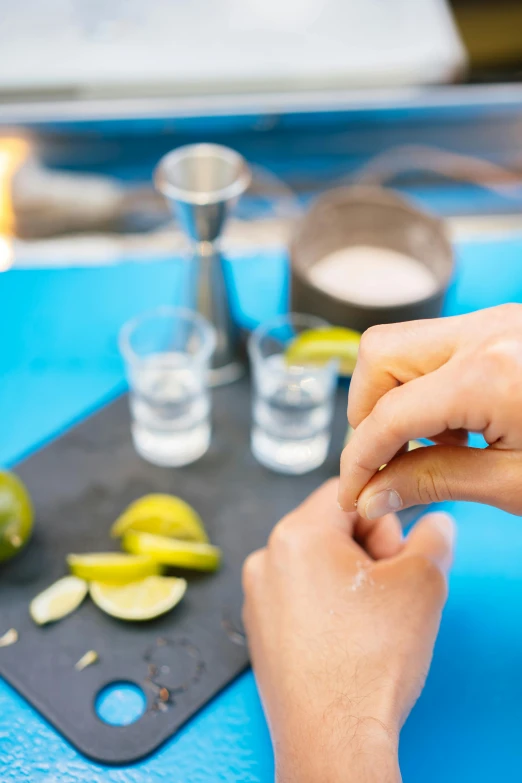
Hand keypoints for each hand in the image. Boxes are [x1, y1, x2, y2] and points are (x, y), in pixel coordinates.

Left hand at [243, 479, 454, 782]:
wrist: (334, 738)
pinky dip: (327, 607)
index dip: (384, 520)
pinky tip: (346, 640)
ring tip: (368, 622)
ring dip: (349, 580)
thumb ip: (434, 537)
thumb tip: (434, 525)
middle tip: (387, 593)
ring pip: (317, 564)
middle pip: (331, 527)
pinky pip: (300, 597)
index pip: (349, 493)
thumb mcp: (422, 583)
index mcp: (298, 533)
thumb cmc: (368, 662)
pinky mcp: (261, 629)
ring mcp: (258, 596)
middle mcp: (267, 557)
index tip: (397, 556)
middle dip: (368, 552)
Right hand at [338, 303, 521, 517]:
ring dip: (396, 396)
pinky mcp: (500, 325)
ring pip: (401, 343)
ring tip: (437, 443)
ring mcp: (493, 321)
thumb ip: (434, 482)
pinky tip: (457, 423)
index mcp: (490, 375)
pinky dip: (425, 384)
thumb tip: (370, 495)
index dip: (358, 460)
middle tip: (391, 458)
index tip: (352, 494)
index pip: (389, 414)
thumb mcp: (514, 484)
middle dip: (369, 410)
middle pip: (379, 354)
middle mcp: (485, 331)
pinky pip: (435, 345)